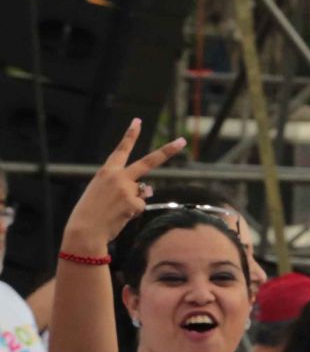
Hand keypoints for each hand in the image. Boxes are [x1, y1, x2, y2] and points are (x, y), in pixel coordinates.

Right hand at [63, 120, 186, 251]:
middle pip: (149, 161)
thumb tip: (149, 189)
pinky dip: (133, 212)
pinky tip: (119, 216)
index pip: (121, 150)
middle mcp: (118, 177)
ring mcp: (127, 189)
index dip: (130, 135)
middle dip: (167, 151)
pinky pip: (140, 206)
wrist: (84, 230)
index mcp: (106, 172)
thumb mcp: (103, 193)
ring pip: (142, 192)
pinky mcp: (134, 202)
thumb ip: (127, 187)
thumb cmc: (91, 212)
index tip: (138, 121)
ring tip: (114, 209)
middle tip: (182, 141)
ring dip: (132, 201)